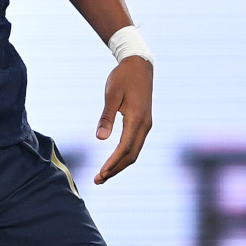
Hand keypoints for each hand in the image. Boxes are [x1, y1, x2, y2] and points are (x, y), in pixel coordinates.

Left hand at [94, 55, 152, 183]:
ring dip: (120, 165)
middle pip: (131, 155)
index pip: (125, 148)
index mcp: (137, 120)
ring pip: (134, 152)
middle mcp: (145, 126)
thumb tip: (100, 139)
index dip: (113, 163)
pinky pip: (135, 144)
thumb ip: (106, 117)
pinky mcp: (144, 122)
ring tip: (104, 175)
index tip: (101, 174)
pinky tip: (114, 160)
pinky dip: (125, 155)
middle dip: (115, 169)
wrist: (139, 65)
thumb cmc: (122, 78)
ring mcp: (146, 125)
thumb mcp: (111, 95)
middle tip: (98, 180)